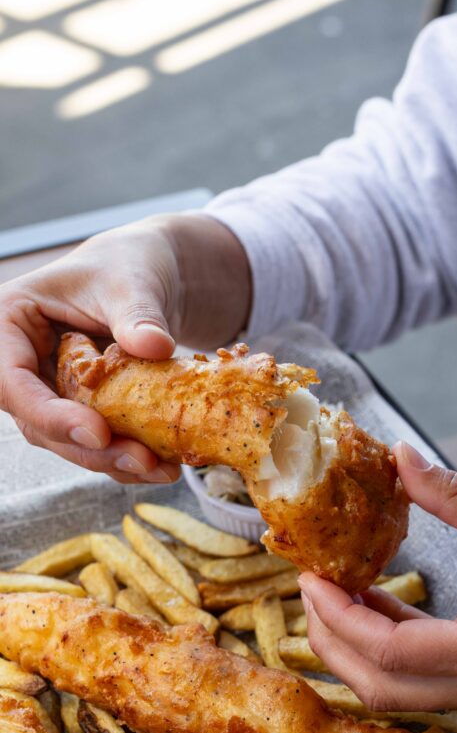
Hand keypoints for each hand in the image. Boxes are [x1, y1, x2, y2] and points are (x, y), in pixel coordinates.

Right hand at [0, 214, 249, 481]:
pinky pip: (96, 440)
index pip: (13, 380)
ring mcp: (49, 388)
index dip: (50, 414)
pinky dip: (127, 456)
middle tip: (142, 461)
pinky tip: (164, 464)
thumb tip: (155, 346)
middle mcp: (21, 360)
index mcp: (11, 321)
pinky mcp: (80, 407)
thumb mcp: (133, 280)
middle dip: (91, 449)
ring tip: (163, 469)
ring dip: (113, 461)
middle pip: (39, 422)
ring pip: (67, 440)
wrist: (152, 273)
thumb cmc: (130, 262)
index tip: (99, 432)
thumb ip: (138, 314)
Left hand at [299, 443, 456, 710]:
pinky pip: (430, 679)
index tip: (310, 577)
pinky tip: (379, 604)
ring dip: (360, 649)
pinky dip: (394, 648)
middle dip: (334, 643)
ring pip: (404, 692)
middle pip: (385, 689)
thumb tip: (399, 457)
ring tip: (334, 593)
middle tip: (309, 589)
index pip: (392, 654)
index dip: (339, 618)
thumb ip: (454, 496)